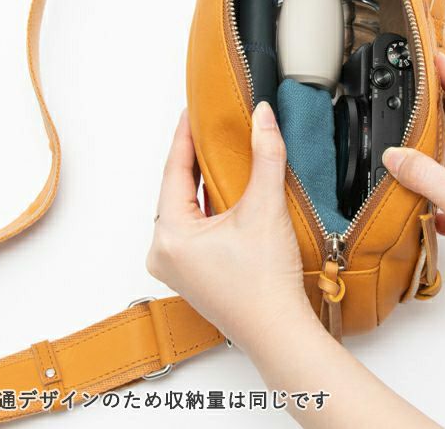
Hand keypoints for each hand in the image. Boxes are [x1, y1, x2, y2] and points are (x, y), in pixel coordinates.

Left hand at [146, 102, 314, 351]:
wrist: (280, 332)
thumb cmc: (265, 285)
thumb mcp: (264, 208)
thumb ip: (265, 155)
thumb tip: (262, 117)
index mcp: (170, 236)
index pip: (173, 171)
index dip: (184, 136)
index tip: (191, 111)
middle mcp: (165, 252)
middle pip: (176, 189)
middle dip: (192, 157)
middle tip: (205, 126)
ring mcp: (177, 266)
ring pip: (185, 209)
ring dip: (201, 182)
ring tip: (215, 152)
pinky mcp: (193, 273)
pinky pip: (193, 227)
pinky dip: (206, 205)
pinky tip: (223, 191)